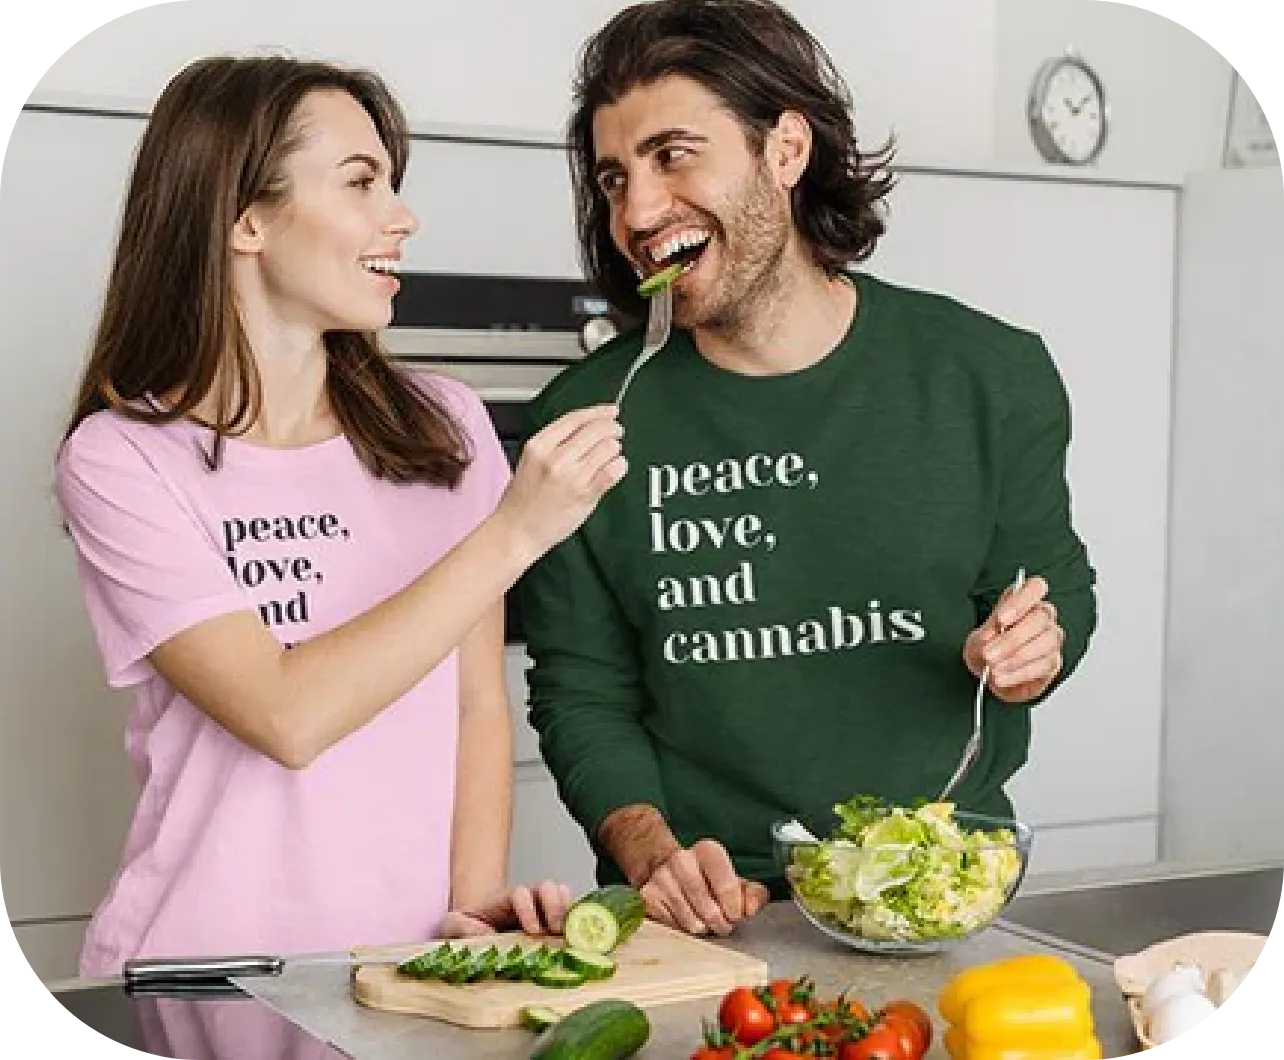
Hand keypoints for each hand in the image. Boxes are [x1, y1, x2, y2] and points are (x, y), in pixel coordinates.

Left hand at [438, 881, 572, 937]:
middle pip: (548, 887)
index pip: (521, 893)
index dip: (529, 908)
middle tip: (556, 931)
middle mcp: (529, 900)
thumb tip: (479, 935)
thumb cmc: (467, 927)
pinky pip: (572, 914)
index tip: (532, 930)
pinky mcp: (553, 924)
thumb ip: (459, 926)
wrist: (477, 933)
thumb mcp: (453, 925)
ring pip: (564, 896)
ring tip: (570, 937)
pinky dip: (577, 923)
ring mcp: (543, 909)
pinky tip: (577, 940)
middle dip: (555, 907)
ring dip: (569, 914)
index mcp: (505, 899)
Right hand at [498, 405, 626, 560]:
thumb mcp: (531, 461)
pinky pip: (613, 470)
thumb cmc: (522, 501)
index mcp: (539, 445)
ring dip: (615, 449)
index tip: (610, 411)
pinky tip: (615, 467)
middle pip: (596, 430)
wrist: (516, 531)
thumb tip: (587, 428)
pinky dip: (619, 465)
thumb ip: (556, 444)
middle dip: (612, 428)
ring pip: (608, 447)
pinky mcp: (585, 494)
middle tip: (617, 431)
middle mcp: (555, 458)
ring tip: (611, 455)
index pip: (575, 418)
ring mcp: (572, 476)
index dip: (598, 412)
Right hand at [639, 839, 769, 937]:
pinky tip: (686, 920)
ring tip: (706, 923)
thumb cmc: (706, 878)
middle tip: (723, 925)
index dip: (735, 909)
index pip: (728, 887)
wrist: (663, 867)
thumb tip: (752, 909)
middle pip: (709, 910)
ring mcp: (661, 879)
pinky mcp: (647, 897)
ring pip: (691, 922)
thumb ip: (753, 893)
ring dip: (703, 930)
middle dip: (720, 924)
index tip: (735, 915)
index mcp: (708, 851)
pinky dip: (683, 930)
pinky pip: (672, 927)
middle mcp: (681, 860)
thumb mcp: (733, 879)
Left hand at [962, 574, 1065, 702]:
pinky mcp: (1053, 662)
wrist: (990, 674)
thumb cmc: (987, 648)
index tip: (1001, 620)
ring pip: (1045, 642)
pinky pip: (1043, 665)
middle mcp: (1042, 616)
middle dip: (1011, 639)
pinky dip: (1019, 673)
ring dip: (1015, 658)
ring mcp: (1051, 638)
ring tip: (993, 669)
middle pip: (1040, 618)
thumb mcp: (978, 639)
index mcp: (1024, 600)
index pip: (1035, 587)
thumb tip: (993, 636)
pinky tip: (1002, 678)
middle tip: (989, 654)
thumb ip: (986, 634)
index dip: (1020, 602)